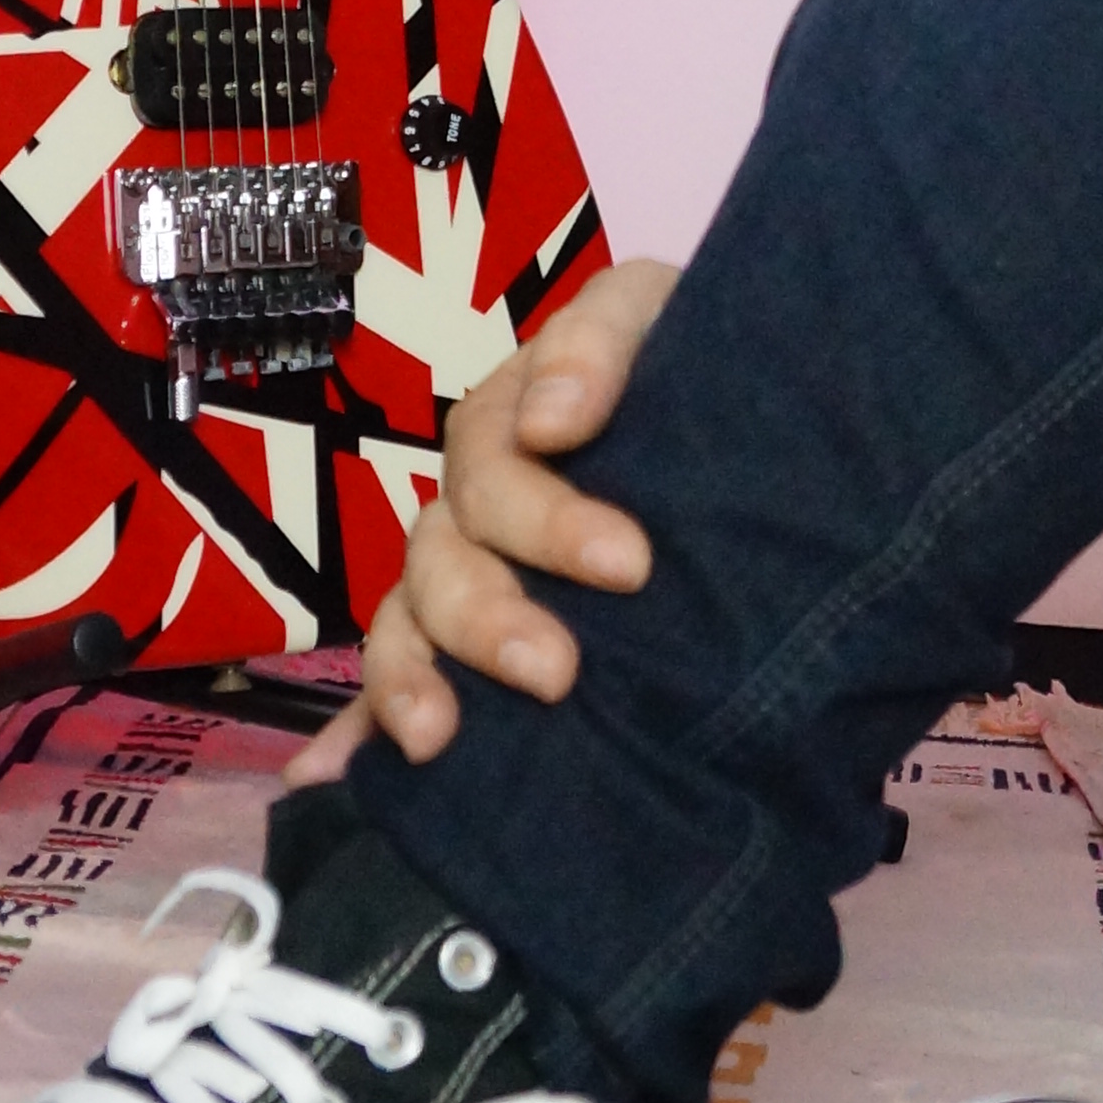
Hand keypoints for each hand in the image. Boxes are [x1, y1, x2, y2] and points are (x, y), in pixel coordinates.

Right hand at [308, 258, 680, 775]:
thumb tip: (550, 421)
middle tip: (558, 672)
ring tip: (437, 738)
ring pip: (407, 620)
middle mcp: (482, 488)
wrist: (780, 437)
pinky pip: (392, 684)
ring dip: (410, 678)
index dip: (545, 513)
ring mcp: (468, 566)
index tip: (628, 566)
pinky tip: (322, 780)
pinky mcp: (466, 642)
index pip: (492, 450)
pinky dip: (355, 732)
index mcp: (524, 411)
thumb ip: (604, 344)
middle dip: (489, 615)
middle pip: (446, 550)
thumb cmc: (718, 378)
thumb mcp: (668, 323)